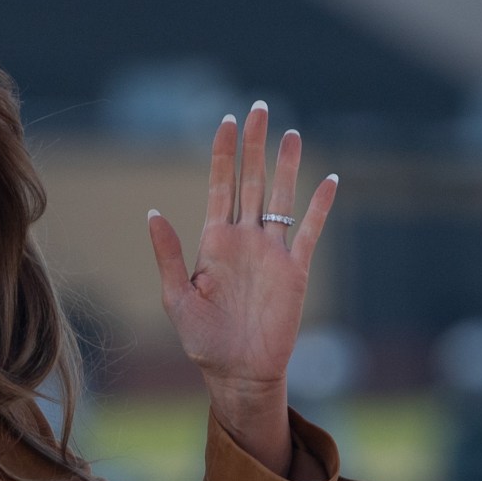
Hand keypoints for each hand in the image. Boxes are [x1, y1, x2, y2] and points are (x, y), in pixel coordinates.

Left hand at [147, 101, 338, 477]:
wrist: (238, 372)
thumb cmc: (203, 341)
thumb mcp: (177, 298)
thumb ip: (169, 254)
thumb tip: (153, 212)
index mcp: (214, 241)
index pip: (220, 185)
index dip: (224, 153)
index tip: (226, 120)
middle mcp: (244, 239)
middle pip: (251, 180)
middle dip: (255, 145)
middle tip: (259, 108)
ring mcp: (271, 251)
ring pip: (280, 197)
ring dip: (285, 165)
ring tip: (291, 132)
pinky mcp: (295, 269)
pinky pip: (309, 230)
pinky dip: (319, 206)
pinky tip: (329, 180)